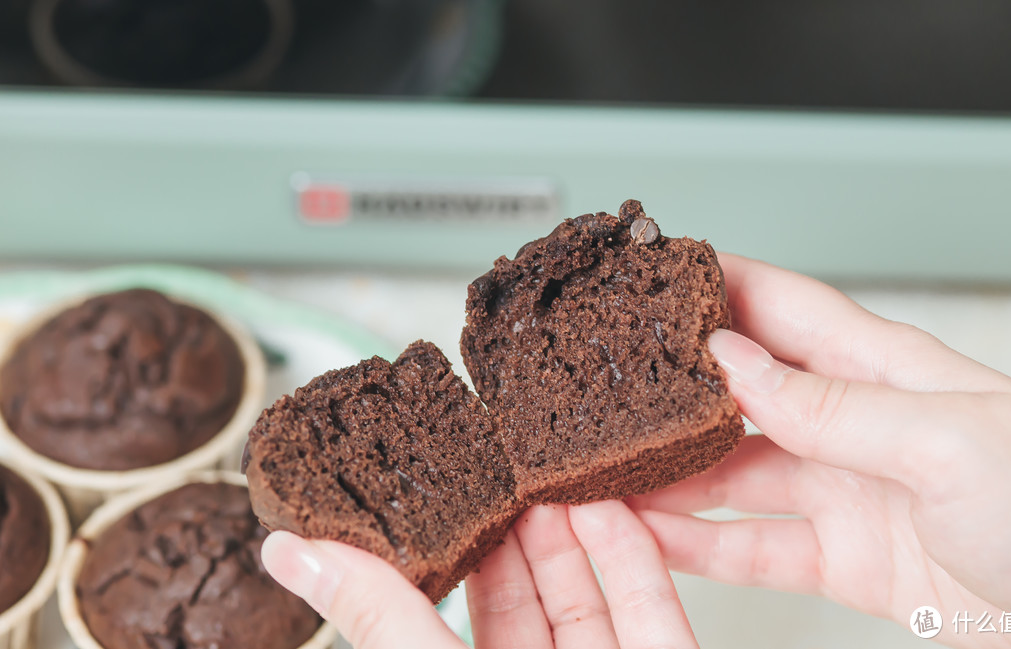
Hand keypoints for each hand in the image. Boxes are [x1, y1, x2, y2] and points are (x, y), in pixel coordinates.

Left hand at [261, 501, 699, 647]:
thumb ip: (378, 618)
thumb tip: (288, 552)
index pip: (443, 624)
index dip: (441, 555)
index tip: (433, 488)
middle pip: (520, 602)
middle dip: (511, 528)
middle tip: (496, 460)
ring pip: (586, 597)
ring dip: (569, 528)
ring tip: (545, 463)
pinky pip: (648, 609)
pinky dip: (630, 556)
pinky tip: (608, 505)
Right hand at [629, 253, 1010, 646]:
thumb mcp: (945, 440)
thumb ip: (831, 406)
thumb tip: (734, 363)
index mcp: (883, 368)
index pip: (779, 305)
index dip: (712, 284)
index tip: (647, 275)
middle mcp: (852, 422)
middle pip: (738, 392)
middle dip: (671, 386)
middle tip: (602, 384)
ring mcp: (841, 489)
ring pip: (730, 472)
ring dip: (669, 471)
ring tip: (607, 468)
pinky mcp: (840, 556)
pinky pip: (752, 546)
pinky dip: (698, 543)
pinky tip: (652, 534)